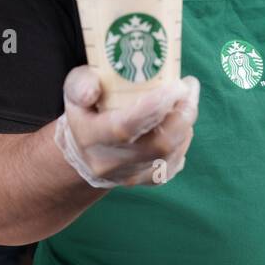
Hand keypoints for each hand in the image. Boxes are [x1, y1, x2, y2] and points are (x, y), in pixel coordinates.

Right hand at [54, 65, 198, 187]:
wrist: (84, 149)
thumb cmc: (84, 109)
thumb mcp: (75, 90)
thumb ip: (82, 84)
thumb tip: (92, 90)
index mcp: (91, 137)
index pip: (126, 127)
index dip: (156, 106)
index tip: (176, 85)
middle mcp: (110, 163)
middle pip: (158, 145)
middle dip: (182, 115)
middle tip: (189, 88)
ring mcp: (130, 176)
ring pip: (170, 154)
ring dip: (185, 124)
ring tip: (186, 100)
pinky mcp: (146, 181)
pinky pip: (174, 164)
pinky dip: (183, 140)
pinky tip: (180, 123)